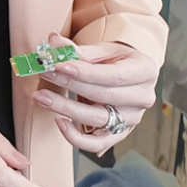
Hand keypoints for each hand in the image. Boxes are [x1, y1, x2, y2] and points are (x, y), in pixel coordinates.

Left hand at [33, 35, 157, 152]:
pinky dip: (75, 137)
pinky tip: (58, 121)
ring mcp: (132, 119)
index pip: (113, 75)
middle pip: (102, 95)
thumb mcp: (104, 50)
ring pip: (97, 118)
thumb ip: (79, 49)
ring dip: (65, 108)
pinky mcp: (118, 134)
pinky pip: (95, 143)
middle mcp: (143, 98)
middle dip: (70, 84)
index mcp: (145, 72)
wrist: (128, 76)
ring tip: (41, 96)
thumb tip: (53, 42)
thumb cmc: (116, 61)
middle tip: (44, 73)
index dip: (85, 72)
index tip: (59, 65)